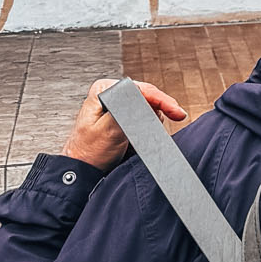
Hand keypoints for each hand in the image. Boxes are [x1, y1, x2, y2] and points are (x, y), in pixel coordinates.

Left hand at [65, 79, 185, 171]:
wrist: (83, 172)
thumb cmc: (89, 154)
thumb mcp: (108, 130)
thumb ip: (124, 109)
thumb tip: (139, 93)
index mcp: (104, 90)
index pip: (142, 89)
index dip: (162, 100)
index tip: (177, 113)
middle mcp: (111, 94)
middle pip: (148, 97)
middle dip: (157, 113)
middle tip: (172, 122)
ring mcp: (118, 106)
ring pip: (148, 108)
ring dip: (151, 124)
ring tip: (140, 138)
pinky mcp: (123, 119)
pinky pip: (144, 119)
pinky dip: (147, 129)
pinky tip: (142, 138)